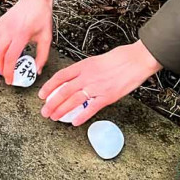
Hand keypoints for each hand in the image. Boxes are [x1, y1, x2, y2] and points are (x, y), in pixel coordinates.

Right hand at [0, 0, 53, 84]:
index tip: (9, 80)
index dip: (8, 71)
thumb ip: (42, 56)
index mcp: (22, 35)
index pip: (11, 58)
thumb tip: (37, 70)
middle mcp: (9, 31)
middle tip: (5, 75)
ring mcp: (2, 27)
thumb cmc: (41, 17)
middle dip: (0, 68)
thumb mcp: (46, 38)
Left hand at [38, 41, 162, 125]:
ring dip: (62, 110)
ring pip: (74, 100)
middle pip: (64, 91)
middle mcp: (88, 76)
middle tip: (45, 111)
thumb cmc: (121, 58)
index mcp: (84, 65)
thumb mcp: (97, 60)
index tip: (42, 94)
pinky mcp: (108, 96)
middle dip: (52, 103)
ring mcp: (97, 87)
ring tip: (54, 117)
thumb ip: (86, 70)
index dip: (49, 86)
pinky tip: (74, 122)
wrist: (137, 60)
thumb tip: (76, 80)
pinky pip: (92, 108)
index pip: (61, 77)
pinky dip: (82, 116)